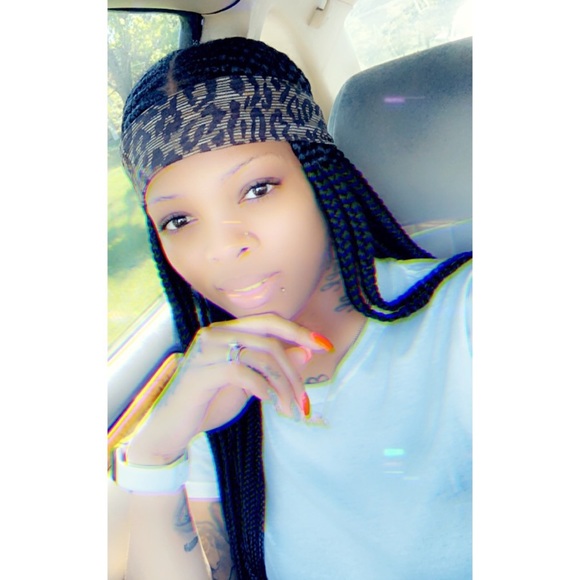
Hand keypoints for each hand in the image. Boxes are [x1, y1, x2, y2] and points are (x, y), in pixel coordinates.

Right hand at [126, 314, 331, 464]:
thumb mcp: (249, 383)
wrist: (172, 428)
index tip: (325, 346)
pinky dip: (261, 388)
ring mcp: (207, 350)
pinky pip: (244, 373)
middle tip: (305, 400)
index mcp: (227, 331)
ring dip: (283, 386)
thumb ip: (273, 366)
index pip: (269, 321)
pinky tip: (266, 402)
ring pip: (261, 357)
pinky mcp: (202, 371)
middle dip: (293, 370)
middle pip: (270, 340)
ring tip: (290, 410)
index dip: (298, 331)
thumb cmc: (209, 403)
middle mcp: (215, 334)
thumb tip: (306, 353)